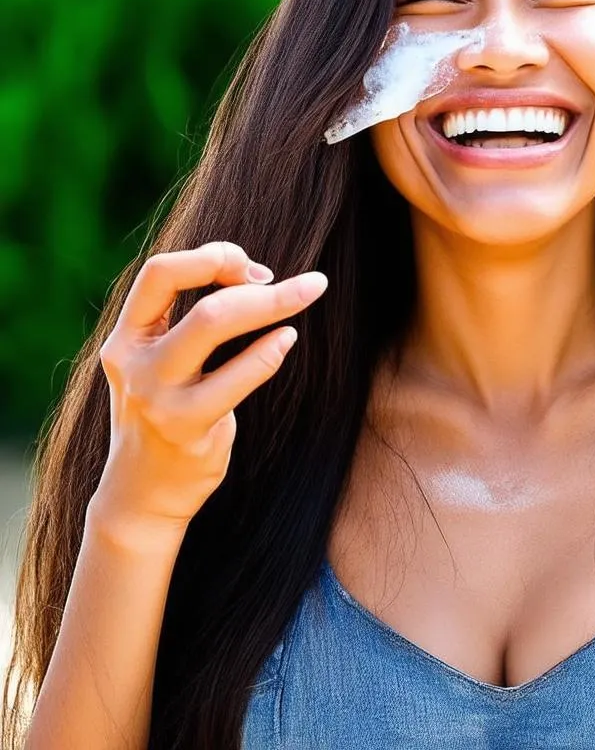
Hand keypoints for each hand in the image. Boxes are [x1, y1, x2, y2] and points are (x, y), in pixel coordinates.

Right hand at [89, 241, 327, 542]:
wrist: (142, 493)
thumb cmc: (166, 412)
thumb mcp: (157, 360)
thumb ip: (186, 319)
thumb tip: (256, 275)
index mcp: (127, 336)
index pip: (160, 272)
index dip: (213, 258)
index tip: (252, 270)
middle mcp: (135, 361)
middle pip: (198, 297)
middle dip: (256, 281)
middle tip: (306, 282)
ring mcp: (157, 396)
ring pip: (212, 324)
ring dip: (272, 304)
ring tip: (309, 292)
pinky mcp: (186, 426)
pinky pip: (236, 377)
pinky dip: (268, 352)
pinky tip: (288, 338)